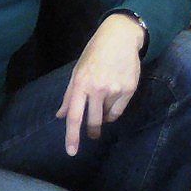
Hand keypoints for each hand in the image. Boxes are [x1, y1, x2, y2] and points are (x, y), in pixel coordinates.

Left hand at [57, 11, 143, 154]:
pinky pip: (119, 109)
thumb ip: (69, 96)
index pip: (74, 116)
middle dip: (92, 131)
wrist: (120, 38)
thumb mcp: (77, 72)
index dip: (72, 136)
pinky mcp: (129, 88)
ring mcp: (114, 89)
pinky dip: (114, 109)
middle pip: (93, 121)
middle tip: (93, 135)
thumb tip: (61, 116)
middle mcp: (97, 88)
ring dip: (104, 114)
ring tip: (105, 99)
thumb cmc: (94, 54)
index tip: (71, 152)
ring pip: (107, 115)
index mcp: (80, 84)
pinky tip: (114, 98)